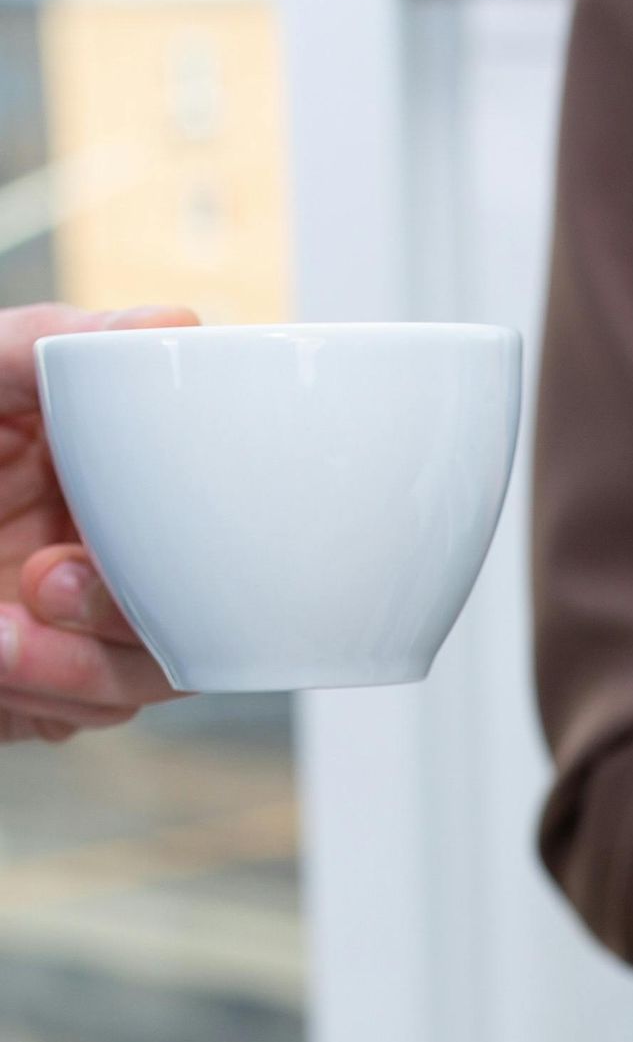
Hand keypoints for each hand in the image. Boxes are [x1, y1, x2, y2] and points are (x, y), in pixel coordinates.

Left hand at [0, 302, 194, 743]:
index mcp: (81, 461)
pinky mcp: (37, 682)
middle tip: (41, 590)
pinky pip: (79, 714)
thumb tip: (170, 327)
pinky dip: (40, 704)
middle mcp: (84, 538)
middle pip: (182, 612)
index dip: (184, 549)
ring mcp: (62, 616)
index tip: (113, 551)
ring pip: (138, 679)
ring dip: (73, 677)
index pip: (186, 513)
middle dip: (119, 629)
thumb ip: (44, 348)